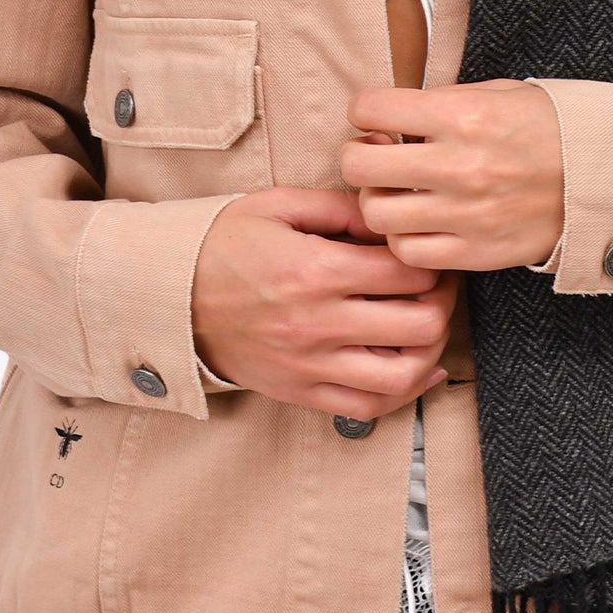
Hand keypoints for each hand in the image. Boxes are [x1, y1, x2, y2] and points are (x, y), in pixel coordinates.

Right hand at [191, 187, 458, 418]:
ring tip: (428, 325)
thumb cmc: (224, 245)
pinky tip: (416, 369)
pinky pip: (369, 407)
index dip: (432, 258)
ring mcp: (310, 364)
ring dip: (430, 349)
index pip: (407, 271)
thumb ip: (340, 207)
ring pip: (403, 374)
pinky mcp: (301, 392)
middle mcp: (318, 323)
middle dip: (442, 301)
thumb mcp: (278, 205)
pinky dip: (404, 393)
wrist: (170, 298)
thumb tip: (389, 217)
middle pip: (419, 324)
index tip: (429, 252)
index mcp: (315, 269)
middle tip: (437, 286)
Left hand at [338, 81, 564, 271]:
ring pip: (376, 213)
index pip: (370, 108)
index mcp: (461, 115)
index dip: (365, 110)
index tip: (376, 117)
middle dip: (359, 155)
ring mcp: (465, 213)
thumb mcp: (498, 94)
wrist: (604, 177)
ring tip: (398, 192)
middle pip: (359, 164)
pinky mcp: (475, 251)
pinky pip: (408, 252)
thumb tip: (390, 113)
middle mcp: (457, 165)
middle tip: (376, 154)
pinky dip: (404, 237)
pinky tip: (419, 222)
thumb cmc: (548, 129)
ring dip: (378, 199)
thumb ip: (441, 102)